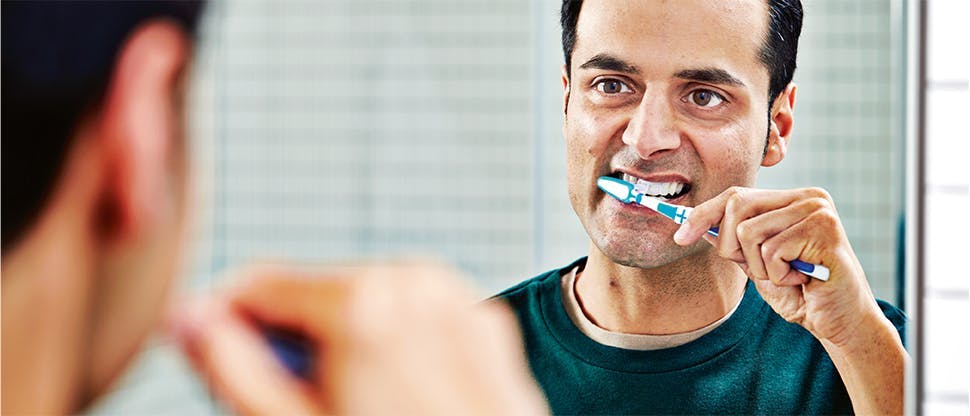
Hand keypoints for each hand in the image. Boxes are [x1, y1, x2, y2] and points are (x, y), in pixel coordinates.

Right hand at [168, 261, 547, 414]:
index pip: (259, 283)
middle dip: (290, 334)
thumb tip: (185, 320)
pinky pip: (415, 313)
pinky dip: (391, 340)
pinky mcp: (482, 320)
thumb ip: (231, 368)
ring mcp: (456, 297)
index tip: (211, 350)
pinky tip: (394, 392)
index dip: (223, 317)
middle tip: (293, 397)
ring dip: (339, 337)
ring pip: (366, 298)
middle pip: (314, 289)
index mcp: (364, 299)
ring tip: (349, 400)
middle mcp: (415, 280)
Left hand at [673, 186, 906, 414]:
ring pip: (749, 232)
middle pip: (737, 206)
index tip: (679, 236)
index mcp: (792, 199)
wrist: (839, 323)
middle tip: (761, 271)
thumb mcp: (757, 265)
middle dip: (733, 247)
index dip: (702, 214)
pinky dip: (778, 275)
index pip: (735, 195)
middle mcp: (808, 197)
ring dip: (759, 267)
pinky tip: (801, 280)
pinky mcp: (823, 230)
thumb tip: (698, 225)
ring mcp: (818, 210)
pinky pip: (770, 252)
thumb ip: (735, 243)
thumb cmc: (802, 294)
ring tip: (787, 275)